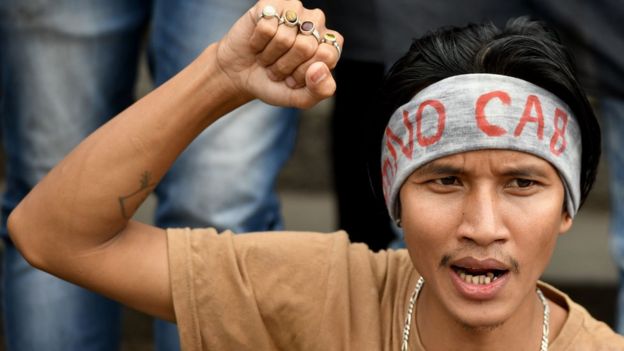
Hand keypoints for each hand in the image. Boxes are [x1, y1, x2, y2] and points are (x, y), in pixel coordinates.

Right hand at [215, 0, 342, 108]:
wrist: (240, 75)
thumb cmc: (275, 83)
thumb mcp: (300, 98)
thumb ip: (320, 90)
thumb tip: (320, 68)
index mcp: (329, 45)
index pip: (327, 56)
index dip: (304, 73)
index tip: (294, 78)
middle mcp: (316, 23)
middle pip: (305, 47)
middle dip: (285, 66)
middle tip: (277, 69)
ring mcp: (294, 10)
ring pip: (284, 38)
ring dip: (270, 56)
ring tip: (267, 57)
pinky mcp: (270, 5)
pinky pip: (266, 27)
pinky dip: (257, 44)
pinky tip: (257, 45)